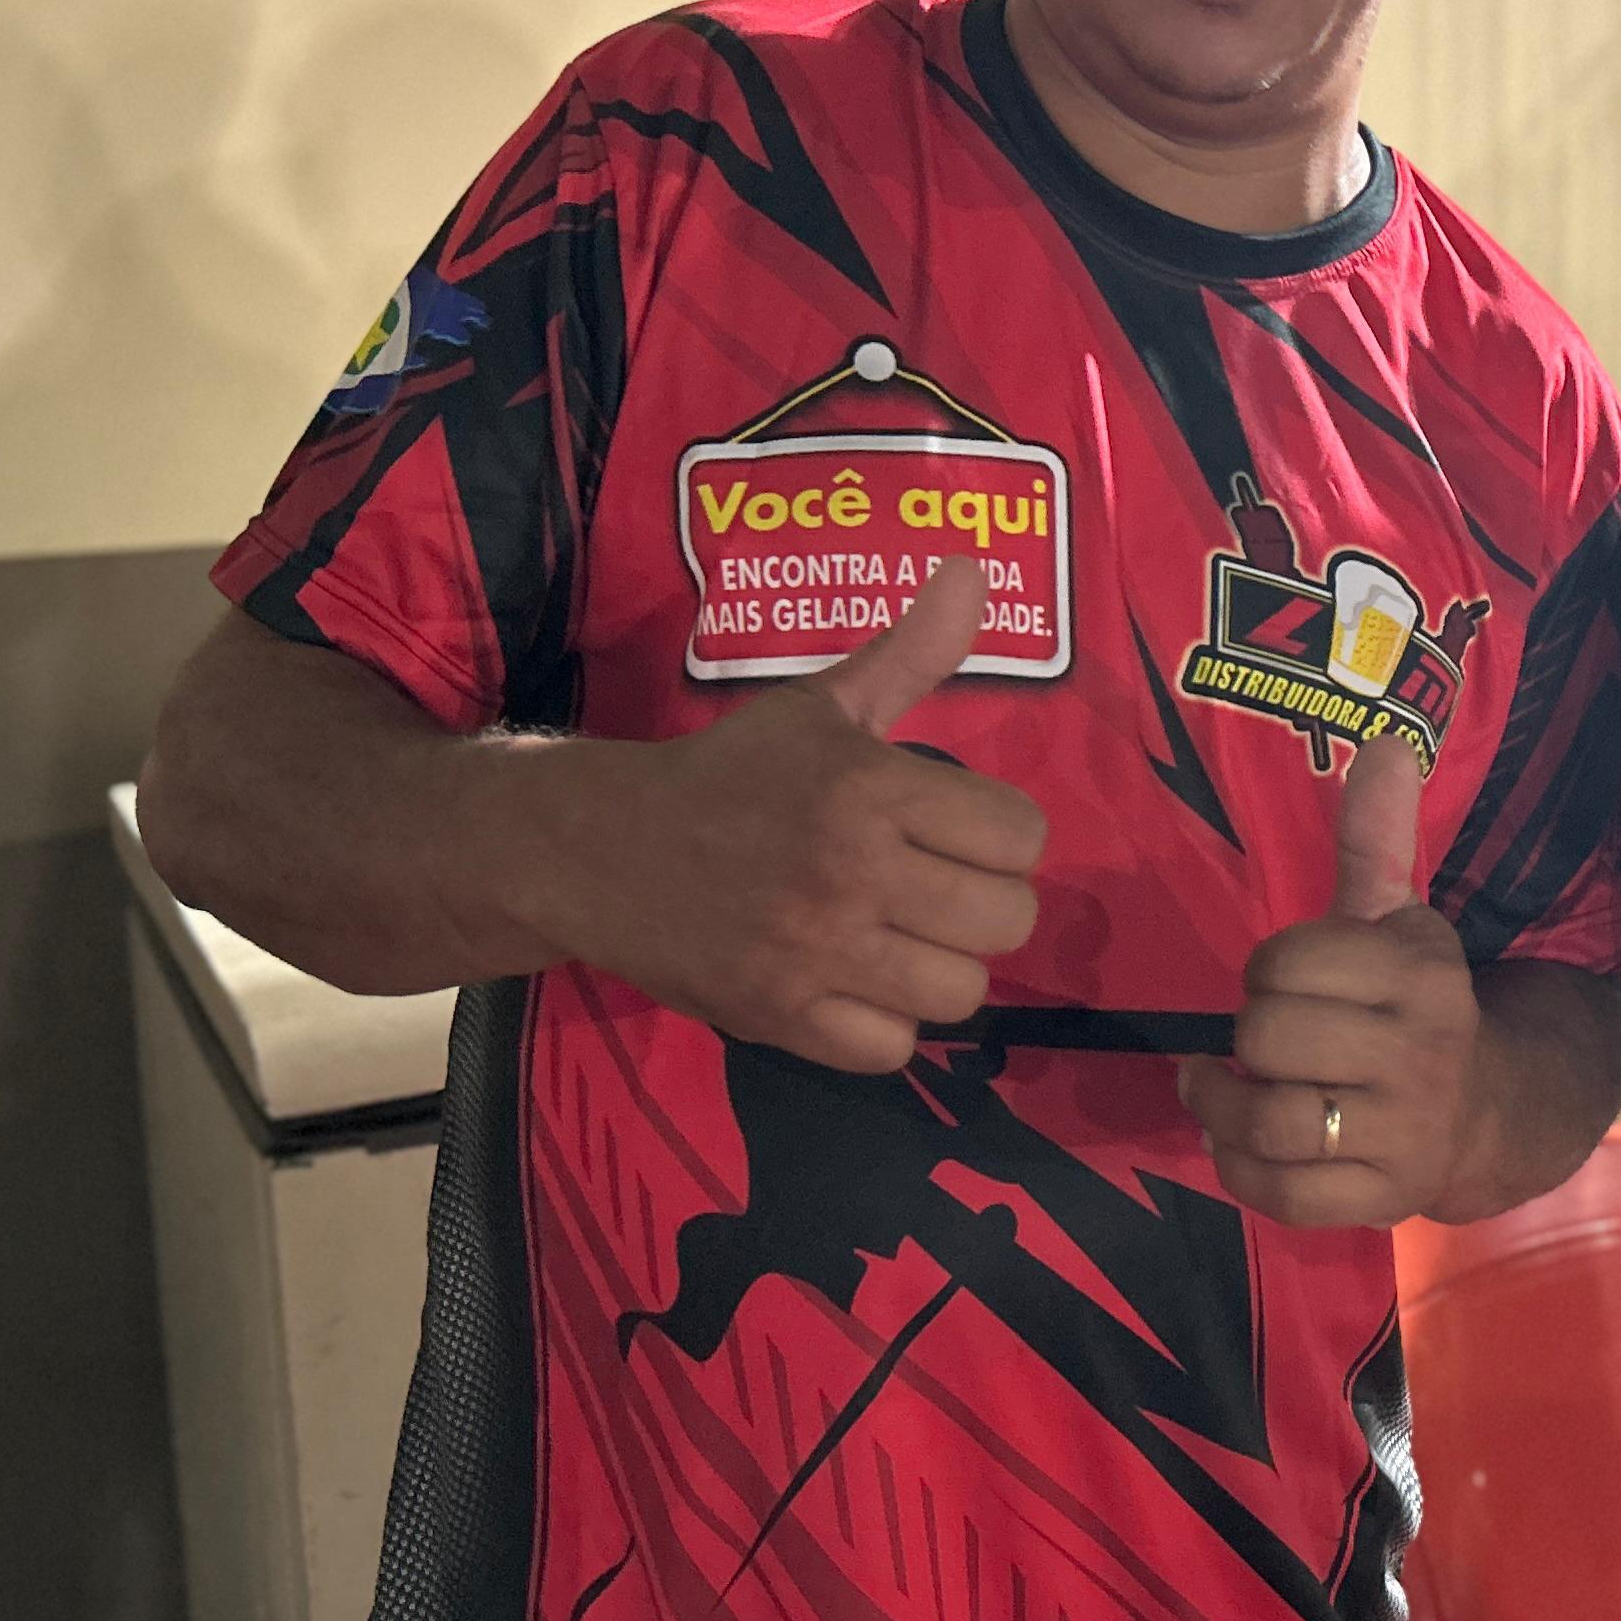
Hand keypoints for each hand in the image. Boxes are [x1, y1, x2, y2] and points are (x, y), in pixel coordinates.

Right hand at [551, 560, 1042, 1069]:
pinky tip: (856, 988)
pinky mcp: (779, 1018)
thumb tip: (979, 570)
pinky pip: (892, 1050)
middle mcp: (850, 871)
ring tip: (903, 942)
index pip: (1021, 836)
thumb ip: (909, 653)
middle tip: (941, 894)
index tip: (962, 834)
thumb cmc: (730, 774)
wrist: (599, 850)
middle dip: (985, 907)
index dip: (1004, 836)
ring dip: (940, 971)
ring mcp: (814, 953)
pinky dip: (883, 1028)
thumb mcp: (818, 706)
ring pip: (960, 993)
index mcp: (869, 787)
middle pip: (1006, 920)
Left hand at [1178, 737, 1476, 1228]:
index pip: (1291, 961)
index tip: (1282, 978)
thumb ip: (1377, 841)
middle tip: (1257, 1036)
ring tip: (1217, 1086)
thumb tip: (1385, 744)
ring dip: (1221, 1105)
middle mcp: (1418, 1055)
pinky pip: (1284, 1195)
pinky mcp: (1381, 1200)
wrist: (1491, 1109)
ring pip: (1273, 1122)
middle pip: (1272, 1039)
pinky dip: (1240, 1170)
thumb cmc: (1418, 1005)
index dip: (1267, 968)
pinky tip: (1238, 1141)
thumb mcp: (1401, 920)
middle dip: (1246, 1035)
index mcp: (1418, 976)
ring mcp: (1401, 1134)